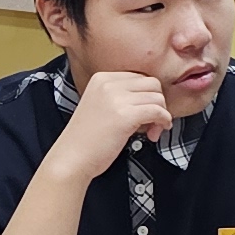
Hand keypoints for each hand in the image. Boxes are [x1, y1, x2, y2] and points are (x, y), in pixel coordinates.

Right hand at [45, 69, 173, 181]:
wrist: (72, 158)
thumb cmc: (86, 139)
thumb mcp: (100, 105)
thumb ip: (120, 96)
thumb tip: (150, 98)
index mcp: (101, 78)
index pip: (139, 77)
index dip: (148, 95)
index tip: (146, 112)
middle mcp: (108, 84)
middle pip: (152, 84)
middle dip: (158, 102)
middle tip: (152, 122)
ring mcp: (116, 98)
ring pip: (157, 97)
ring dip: (161, 115)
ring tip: (151, 131)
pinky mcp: (125, 115)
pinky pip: (157, 111)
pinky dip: (163, 121)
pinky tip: (155, 132)